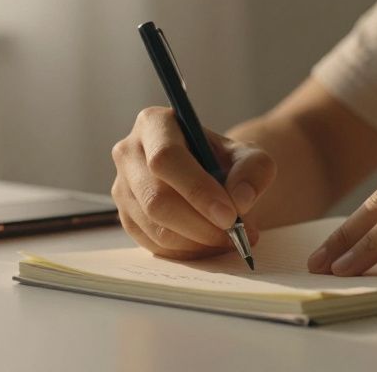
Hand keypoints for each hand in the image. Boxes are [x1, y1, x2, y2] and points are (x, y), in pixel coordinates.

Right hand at [111, 106, 276, 259]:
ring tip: (230, 239)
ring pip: (154, 226)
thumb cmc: (226, 161)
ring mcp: (122, 187)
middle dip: (200, 224)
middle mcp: (129, 153)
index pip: (166, 158)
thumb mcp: (249, 156)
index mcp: (154, 124)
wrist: (211, 176)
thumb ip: (253, 170)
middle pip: (156, 198)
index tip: (230, 215)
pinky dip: (187, 251)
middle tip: (235, 234)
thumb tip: (240, 199)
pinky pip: (153, 245)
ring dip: (197, 241)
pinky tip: (210, 244)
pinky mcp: (126, 217)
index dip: (197, 190)